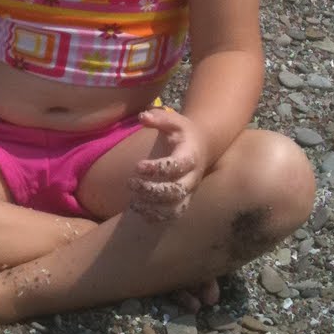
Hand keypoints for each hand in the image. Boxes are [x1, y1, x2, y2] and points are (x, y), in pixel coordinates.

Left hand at [128, 106, 208, 222]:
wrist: (202, 146)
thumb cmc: (183, 132)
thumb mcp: (174, 120)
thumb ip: (159, 118)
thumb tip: (142, 117)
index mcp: (190, 156)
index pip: (176, 166)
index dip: (157, 169)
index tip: (138, 166)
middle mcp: (192, 177)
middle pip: (176, 190)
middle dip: (152, 190)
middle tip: (131, 183)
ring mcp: (189, 191)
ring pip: (175, 207)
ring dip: (153, 207)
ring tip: (134, 201)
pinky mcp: (184, 200)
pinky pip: (173, 215)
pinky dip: (157, 217)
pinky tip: (140, 209)